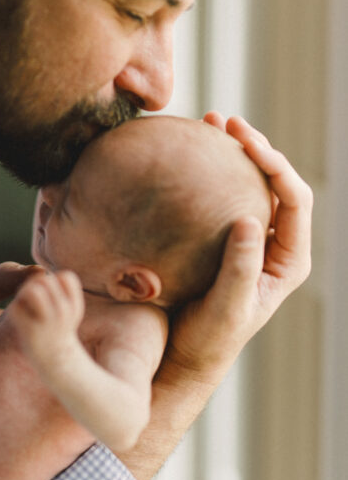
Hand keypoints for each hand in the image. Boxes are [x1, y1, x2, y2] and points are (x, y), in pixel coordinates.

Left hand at [9, 270, 84, 365]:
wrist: (59, 367)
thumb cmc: (61, 335)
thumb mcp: (70, 312)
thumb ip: (60, 292)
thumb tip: (39, 273)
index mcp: (73, 305)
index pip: (65, 277)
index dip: (53, 280)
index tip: (49, 295)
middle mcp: (63, 312)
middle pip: (44, 280)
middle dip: (33, 284)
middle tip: (30, 301)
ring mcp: (47, 322)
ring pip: (31, 290)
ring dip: (22, 294)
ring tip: (24, 306)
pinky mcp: (30, 332)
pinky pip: (16, 308)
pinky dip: (14, 310)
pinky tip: (19, 320)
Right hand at [165, 113, 312, 384]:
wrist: (184, 357)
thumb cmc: (207, 340)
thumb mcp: (226, 309)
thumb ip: (240, 268)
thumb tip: (251, 219)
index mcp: (288, 261)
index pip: (295, 199)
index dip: (276, 165)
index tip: (246, 143)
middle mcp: (274, 245)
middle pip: (277, 183)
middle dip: (257, 149)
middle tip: (227, 122)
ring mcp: (250, 240)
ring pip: (251, 185)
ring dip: (235, 153)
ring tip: (211, 123)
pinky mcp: (223, 240)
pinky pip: (224, 198)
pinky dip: (211, 173)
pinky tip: (189, 154)